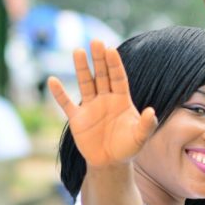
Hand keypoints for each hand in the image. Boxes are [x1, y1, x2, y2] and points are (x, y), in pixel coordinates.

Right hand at [48, 41, 157, 168]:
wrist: (110, 162)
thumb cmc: (127, 147)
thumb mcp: (140, 137)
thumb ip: (146, 124)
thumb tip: (151, 111)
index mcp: (122, 100)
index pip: (119, 78)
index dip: (115, 64)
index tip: (111, 49)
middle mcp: (106, 99)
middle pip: (102, 75)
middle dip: (99, 59)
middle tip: (96, 41)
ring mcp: (90, 107)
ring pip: (85, 83)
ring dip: (81, 68)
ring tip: (78, 50)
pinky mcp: (77, 118)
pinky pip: (66, 103)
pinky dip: (59, 93)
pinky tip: (53, 80)